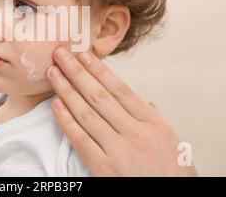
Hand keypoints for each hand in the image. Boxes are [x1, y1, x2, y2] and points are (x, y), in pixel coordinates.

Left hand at [47, 46, 196, 176]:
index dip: (99, 70)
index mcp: (153, 123)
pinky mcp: (103, 169)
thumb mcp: (171, 142)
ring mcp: (118, 151)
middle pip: (99, 96)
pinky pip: (80, 139)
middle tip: (61, 53)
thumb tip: (145, 102)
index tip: (83, 54)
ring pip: (86, 113)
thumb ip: (153, 119)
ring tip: (53, 73)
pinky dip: (66, 120)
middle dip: (77, 72)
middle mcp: (135, 133)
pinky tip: (56, 104)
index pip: (120, 89)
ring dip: (67, 90)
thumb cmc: (172, 173)